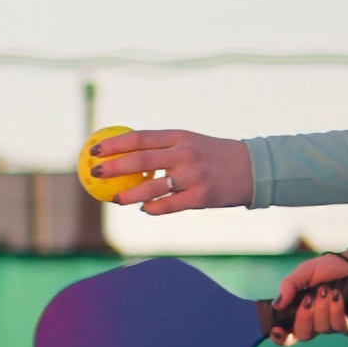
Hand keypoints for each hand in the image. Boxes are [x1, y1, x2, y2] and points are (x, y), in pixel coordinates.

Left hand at [90, 126, 252, 215]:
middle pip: (141, 159)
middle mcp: (185, 154)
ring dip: (129, 194)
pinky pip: (169, 205)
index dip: (115, 144)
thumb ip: (162, 147)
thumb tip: (125, 154)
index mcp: (179, 137)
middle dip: (114, 166)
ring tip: (115, 199)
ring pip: (152, 187)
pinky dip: (153, 208)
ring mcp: (193, 176)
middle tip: (96, 173)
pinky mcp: (201, 197)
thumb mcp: (190, 142)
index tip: (94, 150)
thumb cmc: (213, 156)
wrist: (253, 168)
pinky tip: (144, 210)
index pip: (140, 138)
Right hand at [266, 252, 347, 342]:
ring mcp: (335, 326)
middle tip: (308, 298)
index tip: (277, 329)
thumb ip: (288, 286)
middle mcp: (318, 324)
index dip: (280, 337)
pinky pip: (340, 326)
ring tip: (327, 290)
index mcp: (303, 314)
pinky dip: (336, 310)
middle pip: (304, 335)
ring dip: (322, 308)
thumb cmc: (329, 268)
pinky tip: (337, 295)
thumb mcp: (304, 272)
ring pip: (322, 329)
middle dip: (303, 317)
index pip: (288, 336)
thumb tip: (277, 306)